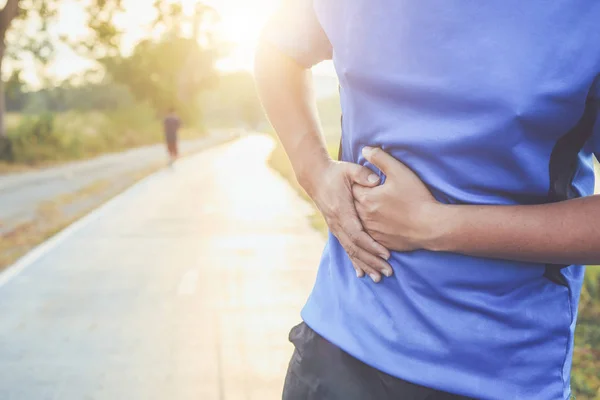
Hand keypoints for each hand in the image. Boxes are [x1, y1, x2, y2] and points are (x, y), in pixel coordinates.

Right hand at [303, 160, 392, 281]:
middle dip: (372, 261)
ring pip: (350, 251)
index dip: (372, 245)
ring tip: (378, 277)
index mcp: (342, 210)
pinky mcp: (336, 229)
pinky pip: (346, 248)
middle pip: (355, 248)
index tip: (386, 254)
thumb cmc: (335, 172)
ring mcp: (335, 228)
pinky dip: (354, 261)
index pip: (357, 233)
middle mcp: (337, 223)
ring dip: (365, 265)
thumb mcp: (349, 169)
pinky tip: (361, 273)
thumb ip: (363, 175)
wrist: (315, 177)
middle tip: (388, 271)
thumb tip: (376, 182)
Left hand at [353, 147, 439, 251]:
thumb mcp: (399, 172)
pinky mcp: (380, 242)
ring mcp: (371, 231)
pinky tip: (380, 222)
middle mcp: (364, 216)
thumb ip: (380, 158)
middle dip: (358, 197)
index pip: (352, 187)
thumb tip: (365, 149)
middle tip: (367, 193)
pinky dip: (371, 227)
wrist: (430, 227)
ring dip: (362, 213)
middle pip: (353, 204)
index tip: (363, 180)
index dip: (358, 182)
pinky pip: (369, 234)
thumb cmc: (416, 198)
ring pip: (359, 220)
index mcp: (366, 198)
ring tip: (373, 207)